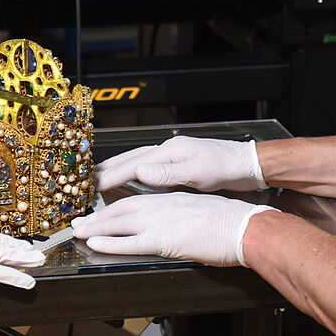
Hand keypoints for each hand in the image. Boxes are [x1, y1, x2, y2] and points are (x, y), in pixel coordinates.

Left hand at [71, 192, 275, 266]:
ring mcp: (161, 221)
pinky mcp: (164, 240)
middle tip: (80, 223)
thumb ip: (181, 216)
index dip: (114, 209)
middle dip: (98, 217)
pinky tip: (96, 244)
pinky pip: (130, 242)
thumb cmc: (230, 222)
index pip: (135, 202)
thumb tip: (174, 224)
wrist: (243, 227)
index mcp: (171, 199)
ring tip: (79, 234)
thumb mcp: (200, 211)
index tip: (100, 213)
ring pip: (119, 224)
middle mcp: (162, 206)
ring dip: (96, 229)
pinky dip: (110, 243)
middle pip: (121, 210)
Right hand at [96, 137, 265, 192]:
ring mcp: (173, 156)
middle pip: (130, 158)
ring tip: (102, 178)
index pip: (133, 164)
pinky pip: (147, 167)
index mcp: (170, 151)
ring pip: (137, 161)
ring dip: (118, 169)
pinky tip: (131, 179)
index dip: (113, 176)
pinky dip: (133, 172)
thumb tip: (141, 172)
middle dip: (108, 169)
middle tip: (88, 180)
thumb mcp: (198, 172)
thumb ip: (169, 173)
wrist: (246, 164)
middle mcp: (168, 150)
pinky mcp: (178, 164)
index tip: (94, 185)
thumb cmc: (226, 167)